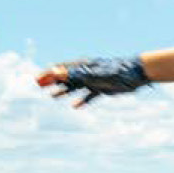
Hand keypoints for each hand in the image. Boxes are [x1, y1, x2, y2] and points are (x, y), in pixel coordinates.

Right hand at [37, 56, 152, 105]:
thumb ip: (73, 74)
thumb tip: (54, 71)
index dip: (48, 74)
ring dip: (63, 91)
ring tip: (53, 96)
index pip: (60, 68)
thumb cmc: (115, 71)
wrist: (136, 74)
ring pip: (75, 86)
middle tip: (39, 86)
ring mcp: (94, 80)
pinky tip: (75, 106)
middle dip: (52, 81)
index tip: (36, 80)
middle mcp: (86, 72)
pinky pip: (88, 95)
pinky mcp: (102, 88)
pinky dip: (81, 100)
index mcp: (82, 65)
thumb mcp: (92, 75)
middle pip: (65, 76)